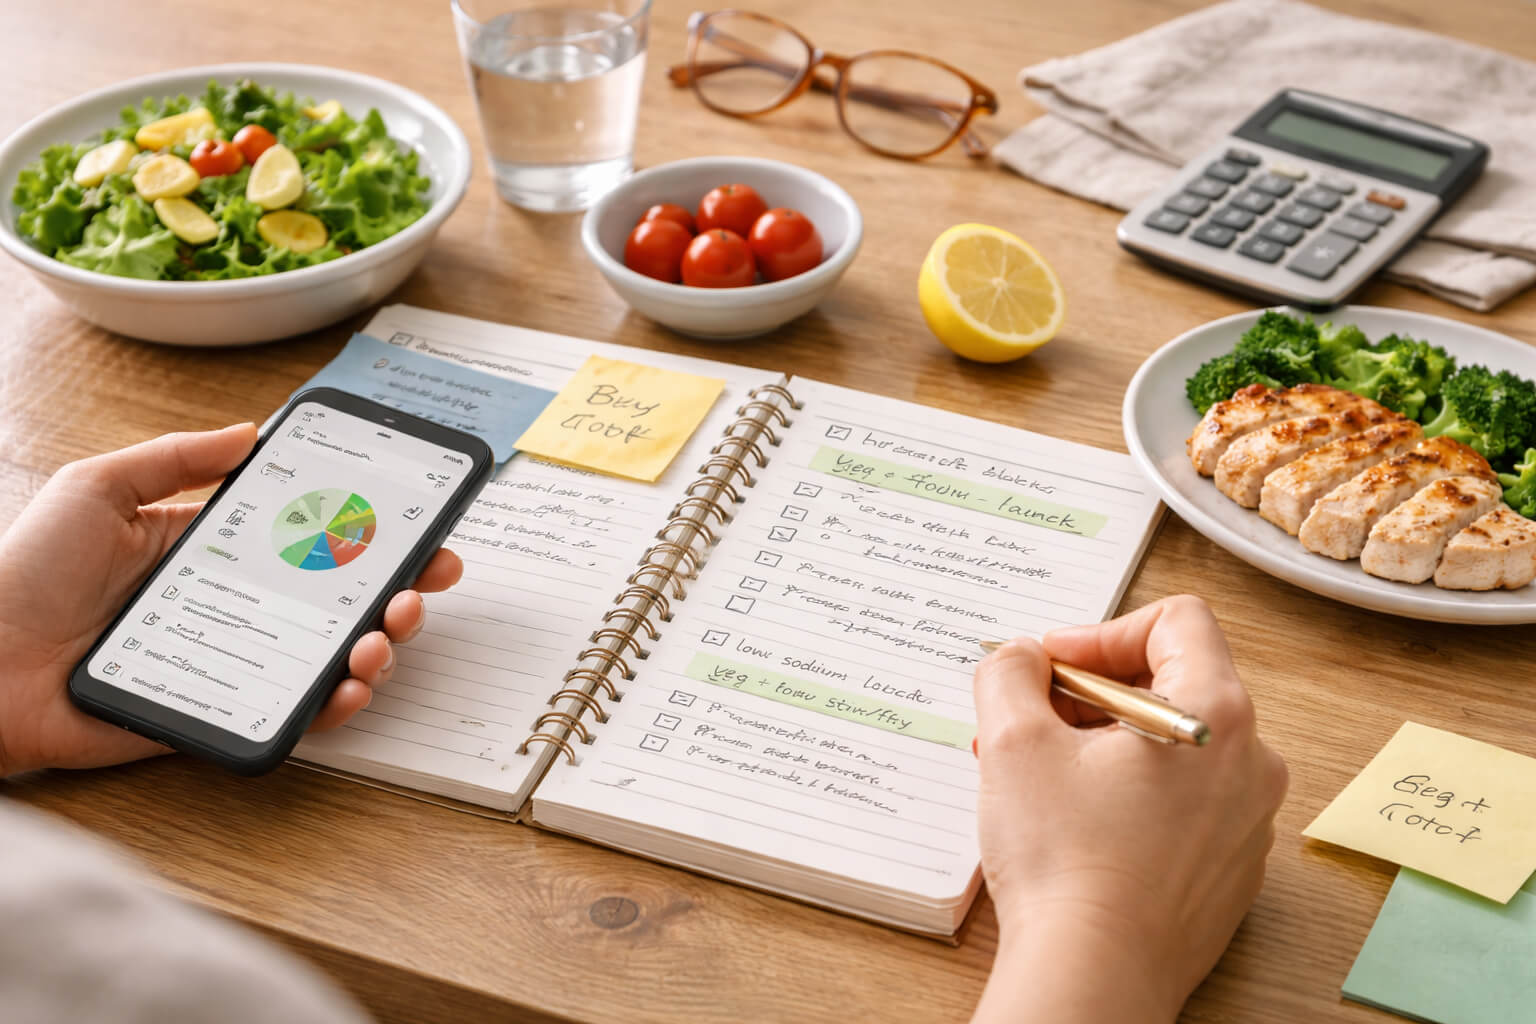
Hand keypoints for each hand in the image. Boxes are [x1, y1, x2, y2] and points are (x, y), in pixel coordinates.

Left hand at [0, 425, 463, 776]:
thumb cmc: (23, 574)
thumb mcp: (98, 487)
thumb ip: (176, 458)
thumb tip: (251, 432)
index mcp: (214, 549)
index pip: (311, 536)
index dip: (372, 532)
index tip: (418, 523)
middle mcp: (238, 604)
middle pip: (341, 598)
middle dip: (399, 590)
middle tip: (421, 584)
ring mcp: (237, 659)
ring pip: (333, 656)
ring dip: (380, 645)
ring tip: (384, 634)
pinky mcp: (223, 710)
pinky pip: (295, 712)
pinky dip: (337, 703)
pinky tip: (352, 683)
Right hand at [970, 595, 1287, 1023]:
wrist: (1094, 976)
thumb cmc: (1066, 863)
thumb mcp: (1013, 741)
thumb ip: (1010, 671)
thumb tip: (1021, 659)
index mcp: (1216, 715)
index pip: (1177, 621)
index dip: (1102, 631)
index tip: (1053, 665)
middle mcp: (1250, 765)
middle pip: (1171, 685)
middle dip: (1089, 695)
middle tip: (1030, 720)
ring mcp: (1246, 824)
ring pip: (1172, 749)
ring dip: (1101, 746)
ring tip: (1036, 777)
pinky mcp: (1228, 872)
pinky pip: (1181, 805)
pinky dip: (1127, 796)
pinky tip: (1071, 826)